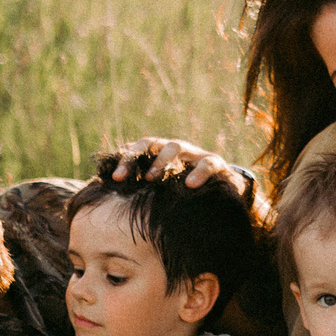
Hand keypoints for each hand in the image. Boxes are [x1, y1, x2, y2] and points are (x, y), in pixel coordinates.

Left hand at [104, 138, 245, 196]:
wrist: (223, 191)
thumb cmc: (184, 191)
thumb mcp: (162, 189)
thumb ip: (140, 188)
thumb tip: (111, 190)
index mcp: (158, 154)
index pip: (137, 149)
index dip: (124, 160)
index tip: (113, 178)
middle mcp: (174, 150)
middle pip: (151, 143)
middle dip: (136, 158)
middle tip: (122, 177)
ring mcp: (194, 154)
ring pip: (175, 146)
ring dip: (162, 160)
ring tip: (152, 177)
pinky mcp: (216, 163)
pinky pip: (207, 163)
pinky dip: (199, 172)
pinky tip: (190, 185)